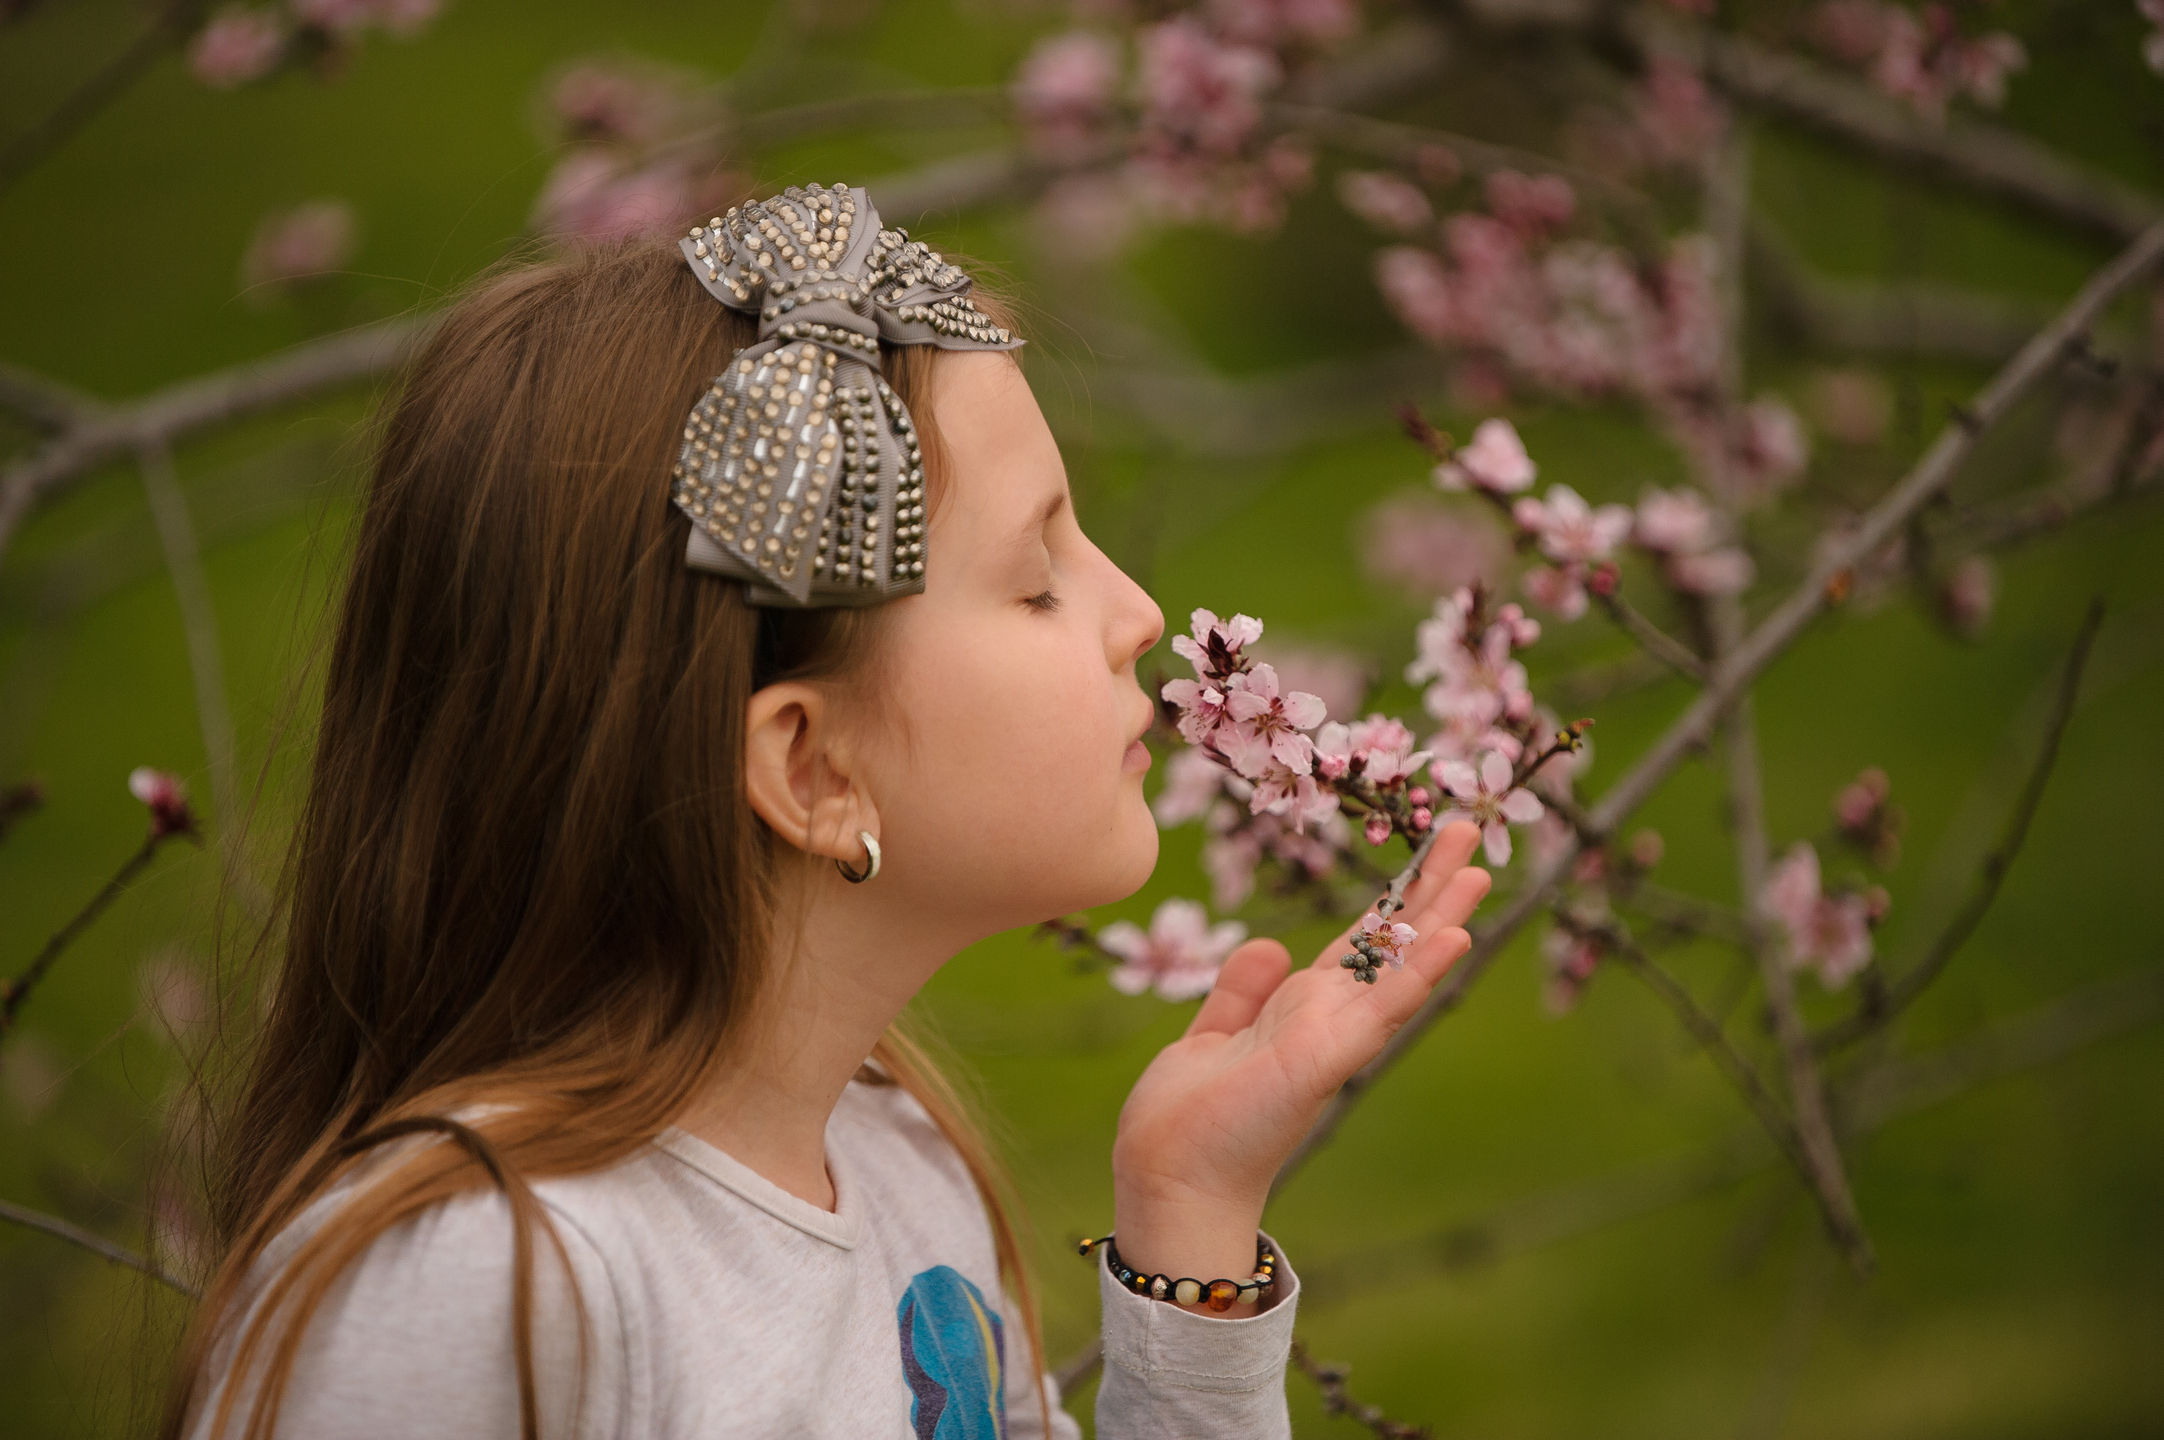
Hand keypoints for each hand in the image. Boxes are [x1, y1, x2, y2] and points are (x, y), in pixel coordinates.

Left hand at [1109, 820, 1492, 1310]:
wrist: (1169, 1179)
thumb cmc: (1188, 1123)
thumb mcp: (1210, 1036)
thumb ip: (1241, 992)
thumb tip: (1272, 945)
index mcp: (1301, 1014)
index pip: (1359, 942)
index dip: (1392, 897)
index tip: (1423, 851)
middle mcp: (1327, 1022)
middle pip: (1390, 943)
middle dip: (1428, 888)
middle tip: (1467, 831)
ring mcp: (1333, 1040)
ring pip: (1399, 966)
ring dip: (1440, 917)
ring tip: (1480, 870)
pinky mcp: (1326, 1058)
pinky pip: (1382, 1007)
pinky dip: (1420, 969)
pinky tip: (1457, 935)